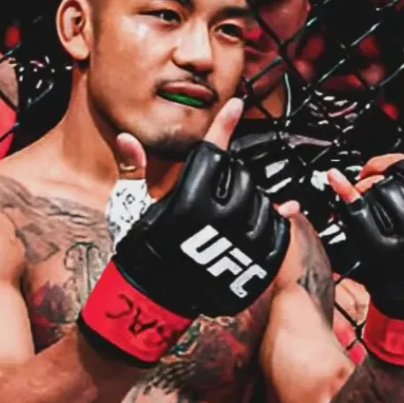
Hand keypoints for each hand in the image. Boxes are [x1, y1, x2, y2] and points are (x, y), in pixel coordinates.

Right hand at [80, 99, 290, 366]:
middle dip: (230, 178)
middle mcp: (218, 217)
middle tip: (214, 194)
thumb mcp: (133, 208)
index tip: (236, 104)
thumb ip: (134, 171)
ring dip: (250, 201)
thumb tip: (127, 138)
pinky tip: (253, 226)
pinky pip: (276, 229)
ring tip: (228, 216)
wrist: (154, 297)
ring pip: (261, 201)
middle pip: (240, 175)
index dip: (223, 124)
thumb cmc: (143, 249)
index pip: (212, 151)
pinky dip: (270, 223)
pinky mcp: (257, 260)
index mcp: (189, 198)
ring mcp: (241, 240)